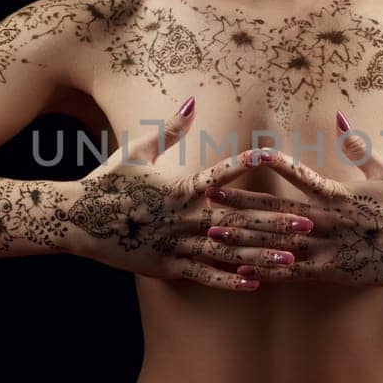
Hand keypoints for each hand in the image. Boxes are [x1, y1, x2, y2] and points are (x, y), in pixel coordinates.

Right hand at [63, 101, 315, 292]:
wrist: (75, 219)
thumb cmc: (108, 181)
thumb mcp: (137, 151)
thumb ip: (169, 129)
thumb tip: (191, 100)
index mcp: (177, 187)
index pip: (216, 175)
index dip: (242, 166)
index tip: (270, 158)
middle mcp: (181, 217)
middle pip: (235, 219)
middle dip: (273, 222)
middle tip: (307, 223)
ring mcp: (174, 244)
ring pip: (226, 251)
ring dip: (261, 256)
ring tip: (292, 260)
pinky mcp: (166, 267)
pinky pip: (203, 275)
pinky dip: (228, 280)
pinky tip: (255, 283)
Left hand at [203, 116, 382, 287]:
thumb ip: (357, 146)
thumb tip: (339, 116)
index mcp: (338, 193)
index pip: (300, 174)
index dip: (274, 163)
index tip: (248, 154)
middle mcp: (328, 219)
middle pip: (276, 211)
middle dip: (240, 204)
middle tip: (208, 196)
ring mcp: (329, 247)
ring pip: (277, 243)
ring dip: (243, 237)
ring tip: (212, 234)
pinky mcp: (332, 272)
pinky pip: (293, 273)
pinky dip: (266, 270)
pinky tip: (241, 268)